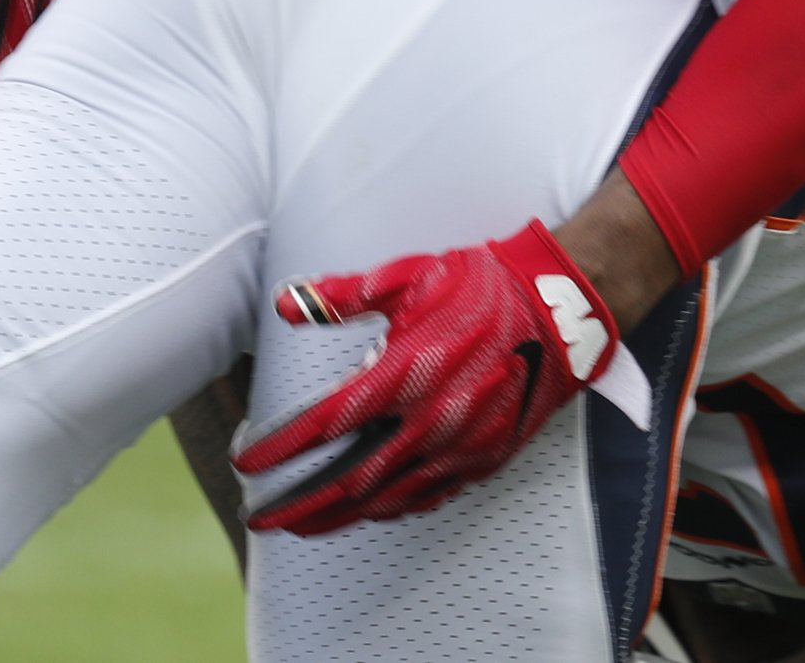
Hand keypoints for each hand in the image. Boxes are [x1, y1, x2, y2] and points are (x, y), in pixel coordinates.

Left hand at [235, 219, 618, 533]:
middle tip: (259, 516)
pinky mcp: (483, 459)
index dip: (279, 448)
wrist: (558, 311)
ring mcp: (459, 448)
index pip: (324, 425)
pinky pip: (427, 497)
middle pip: (349, 480)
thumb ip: (342, 295)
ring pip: (387, 499)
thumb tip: (286, 303)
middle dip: (298, 504)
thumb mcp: (408, 277)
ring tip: (302, 526)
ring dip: (338, 516)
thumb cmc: (480, 287)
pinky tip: (367, 510)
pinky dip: (389, 509)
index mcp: (404, 375)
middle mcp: (429, 422)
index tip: (246, 463)